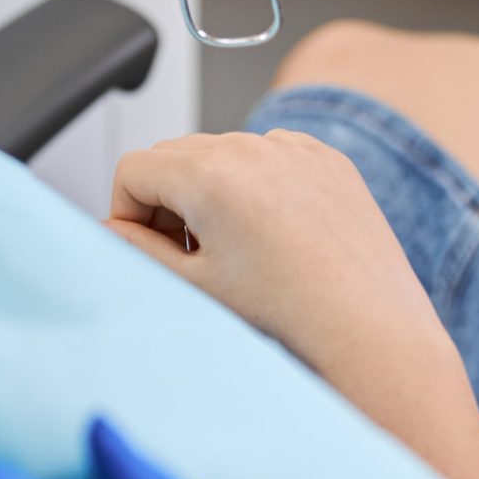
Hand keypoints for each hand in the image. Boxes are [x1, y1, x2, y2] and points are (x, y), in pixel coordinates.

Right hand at [106, 129, 447, 380]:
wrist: (370, 330)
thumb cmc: (289, 315)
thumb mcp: (194, 284)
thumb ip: (136, 249)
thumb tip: (108, 227)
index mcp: (211, 174)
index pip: (134, 169)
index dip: (129, 213)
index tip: (150, 249)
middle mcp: (253, 148)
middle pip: (176, 155)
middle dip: (169, 200)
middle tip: (191, 257)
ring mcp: (295, 149)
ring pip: (223, 153)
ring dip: (214, 191)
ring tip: (239, 253)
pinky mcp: (328, 160)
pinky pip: (272, 156)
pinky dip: (261, 186)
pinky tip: (278, 238)